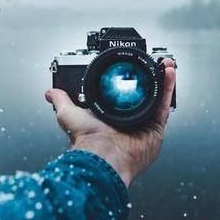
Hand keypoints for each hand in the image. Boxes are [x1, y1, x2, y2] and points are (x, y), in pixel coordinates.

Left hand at [45, 59, 175, 187]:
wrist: (104, 155)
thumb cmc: (88, 141)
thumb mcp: (69, 114)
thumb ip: (62, 101)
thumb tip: (50, 92)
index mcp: (109, 119)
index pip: (122, 97)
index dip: (129, 83)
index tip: (132, 68)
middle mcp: (128, 122)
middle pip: (143, 95)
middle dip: (148, 79)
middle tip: (152, 64)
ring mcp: (143, 125)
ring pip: (156, 98)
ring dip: (162, 80)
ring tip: (164, 65)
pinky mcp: (156, 128)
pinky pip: (164, 105)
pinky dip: (168, 88)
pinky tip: (169, 73)